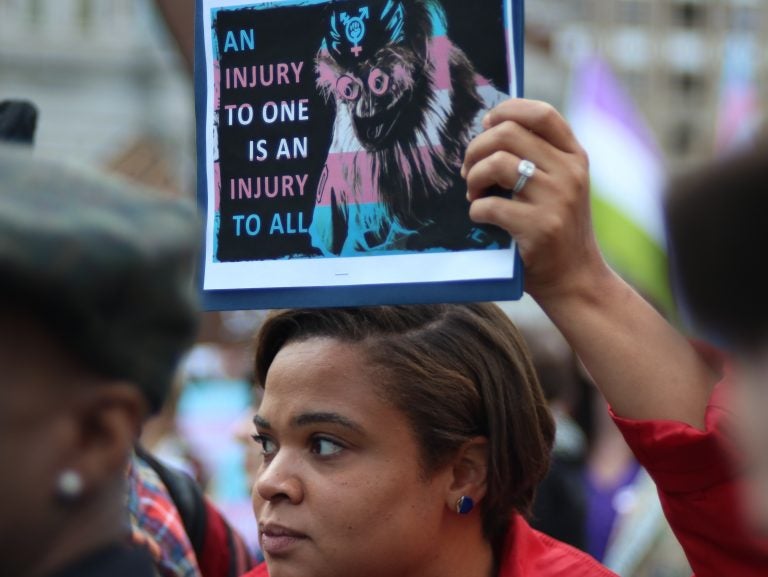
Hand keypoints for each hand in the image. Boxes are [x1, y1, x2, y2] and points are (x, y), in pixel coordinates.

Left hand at [462, 99, 608, 302]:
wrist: (575, 278)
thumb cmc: (555, 229)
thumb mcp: (560, 186)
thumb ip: (538, 157)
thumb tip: (488, 126)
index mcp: (575, 156)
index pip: (541, 113)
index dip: (506, 110)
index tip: (486, 125)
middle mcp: (570, 172)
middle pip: (508, 133)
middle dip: (476, 149)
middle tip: (468, 171)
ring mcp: (557, 199)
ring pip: (497, 163)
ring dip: (473, 178)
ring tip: (474, 194)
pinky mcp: (540, 227)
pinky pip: (490, 206)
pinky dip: (476, 211)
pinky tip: (482, 219)